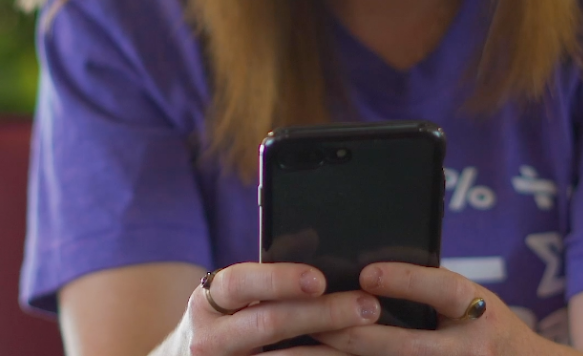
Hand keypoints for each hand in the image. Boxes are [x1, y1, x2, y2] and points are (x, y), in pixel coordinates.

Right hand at [175, 262, 380, 355]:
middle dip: (324, 314)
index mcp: (209, 301)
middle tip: (367, 307)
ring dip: (335, 348)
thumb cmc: (231, 316)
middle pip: (271, 324)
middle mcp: (213, 339)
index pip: (240, 284)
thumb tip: (311, 238)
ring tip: (373, 337)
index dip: (279, 280)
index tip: (319, 280)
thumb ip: (271, 266)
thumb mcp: (239, 291)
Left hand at [311, 262, 549, 355]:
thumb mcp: (474, 302)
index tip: (366, 273)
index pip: (444, 291)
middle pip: (401, 345)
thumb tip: (362, 271)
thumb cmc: (486, 329)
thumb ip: (429, 290)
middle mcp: (467, 351)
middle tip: (301, 318)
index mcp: (479, 313)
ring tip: (285, 355)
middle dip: (347, 331)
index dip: (407, 280)